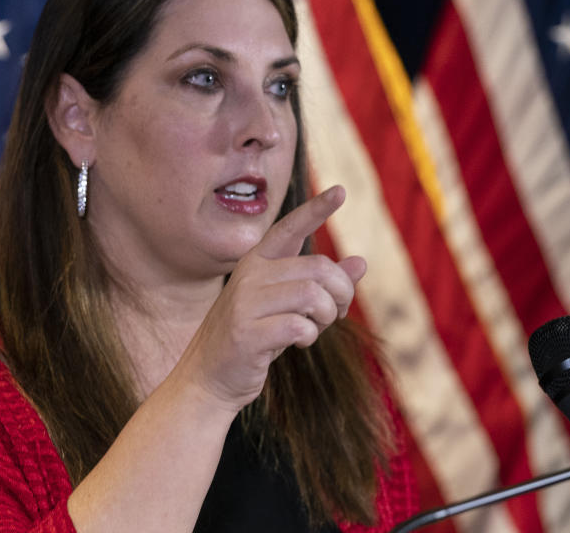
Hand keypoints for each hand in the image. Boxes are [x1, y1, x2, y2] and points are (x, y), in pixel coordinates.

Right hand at [174, 185, 366, 413]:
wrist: (208, 379)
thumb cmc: (253, 339)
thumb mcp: (286, 307)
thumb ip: (320, 284)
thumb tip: (361, 262)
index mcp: (256, 263)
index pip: (289, 228)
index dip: (316, 210)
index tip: (341, 190)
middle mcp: (248, 275)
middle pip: (318, 268)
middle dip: (341, 292)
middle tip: (337, 313)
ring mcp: (244, 303)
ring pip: (312, 295)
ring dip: (326, 316)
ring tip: (316, 328)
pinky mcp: (246, 332)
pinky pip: (299, 325)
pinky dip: (309, 336)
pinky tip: (298, 342)